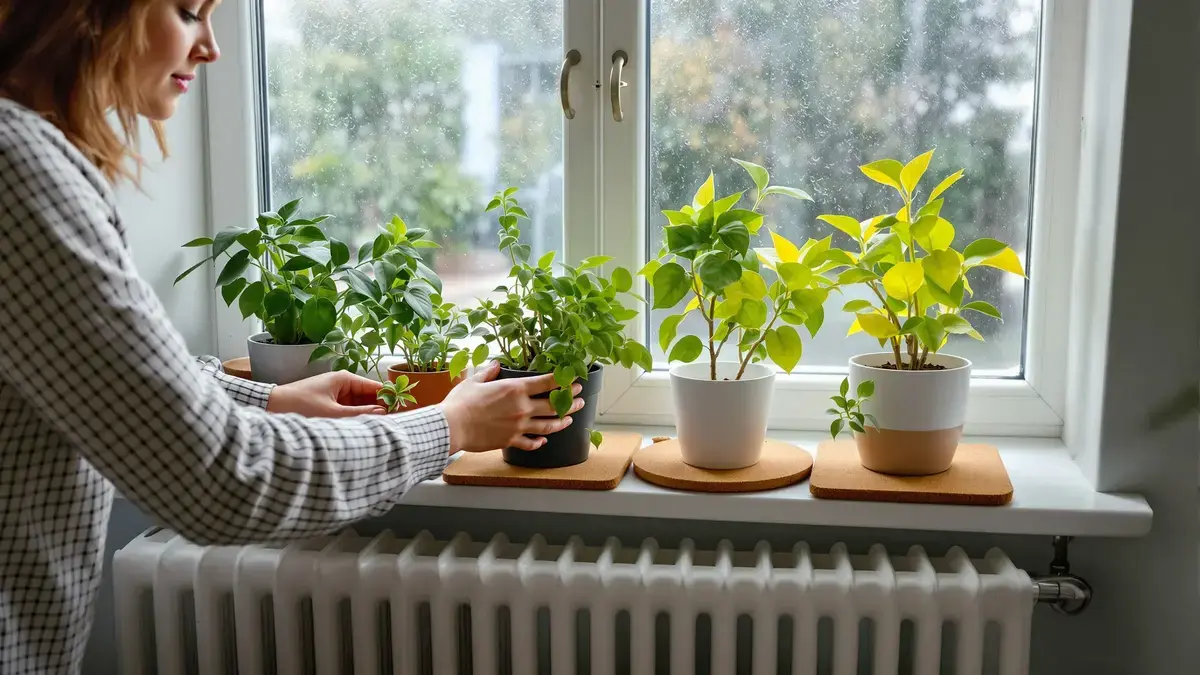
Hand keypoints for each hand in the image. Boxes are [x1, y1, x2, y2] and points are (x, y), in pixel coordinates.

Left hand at [266, 371, 387, 417]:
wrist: (272, 407)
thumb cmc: (300, 405)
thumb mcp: (333, 413)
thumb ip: (360, 413)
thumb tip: (383, 413)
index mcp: (346, 379)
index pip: (376, 387)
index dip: (389, 398)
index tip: (402, 410)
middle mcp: (343, 383)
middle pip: (370, 396)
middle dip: (380, 409)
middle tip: (392, 424)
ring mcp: (336, 394)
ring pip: (360, 405)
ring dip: (367, 415)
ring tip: (378, 429)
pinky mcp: (329, 404)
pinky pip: (349, 410)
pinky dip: (356, 418)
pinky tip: (361, 428)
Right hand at [437, 361, 584, 452]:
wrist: (452, 426)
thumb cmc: (461, 402)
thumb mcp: (474, 381)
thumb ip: (489, 372)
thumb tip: (497, 365)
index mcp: (515, 389)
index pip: (546, 383)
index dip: (563, 382)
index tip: (573, 381)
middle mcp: (522, 408)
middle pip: (554, 405)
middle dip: (570, 402)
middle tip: (580, 399)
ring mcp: (518, 426)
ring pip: (547, 426)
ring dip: (561, 422)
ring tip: (570, 419)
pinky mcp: (511, 441)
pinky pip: (531, 443)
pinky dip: (539, 442)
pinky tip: (543, 441)